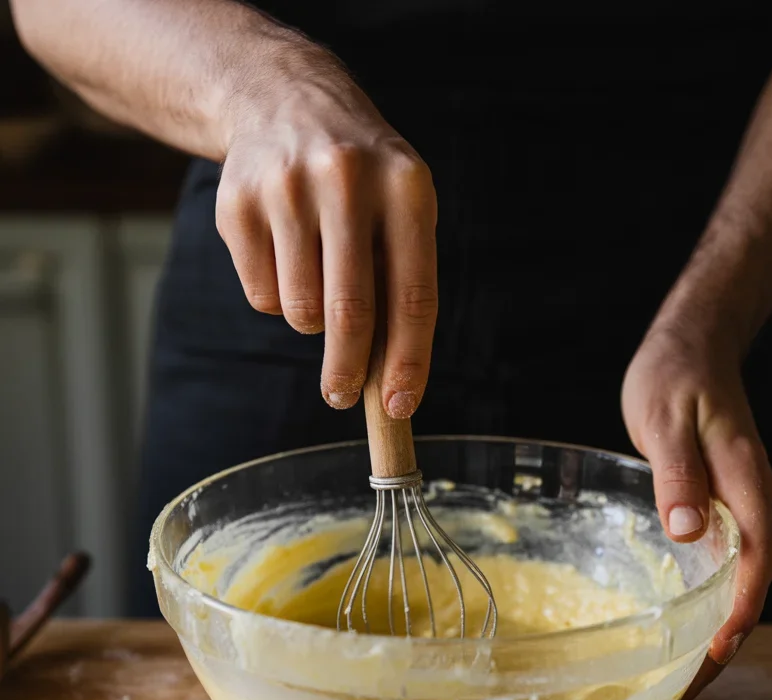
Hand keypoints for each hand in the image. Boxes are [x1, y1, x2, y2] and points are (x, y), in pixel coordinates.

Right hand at [215, 34, 436, 417]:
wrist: (283, 99)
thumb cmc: (360, 180)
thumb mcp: (400, 208)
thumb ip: (403, 283)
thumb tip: (391, 382)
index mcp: (405, 186)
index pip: (413, 296)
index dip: (408, 361)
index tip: (398, 407)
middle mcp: (346, 180)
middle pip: (350, 313)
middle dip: (347, 371)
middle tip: (341, 396)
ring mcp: (285, 188)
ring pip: (300, 311)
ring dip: (310, 321)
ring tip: (316, 280)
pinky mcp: (236, 204)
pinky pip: (261, 296)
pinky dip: (275, 297)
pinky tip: (283, 253)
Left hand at [621, 324, 771, 699]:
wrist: (693, 344)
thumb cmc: (674, 375)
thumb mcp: (664, 418)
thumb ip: (677, 473)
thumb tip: (688, 530)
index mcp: (743, 480)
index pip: (756, 557)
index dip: (741, 608)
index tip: (720, 650)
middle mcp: (749, 495)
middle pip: (753, 577)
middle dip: (729, 634)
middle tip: (693, 685)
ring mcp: (738, 500)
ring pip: (740, 572)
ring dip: (719, 620)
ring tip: (686, 669)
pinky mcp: (720, 501)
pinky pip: (723, 556)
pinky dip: (708, 593)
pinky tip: (682, 617)